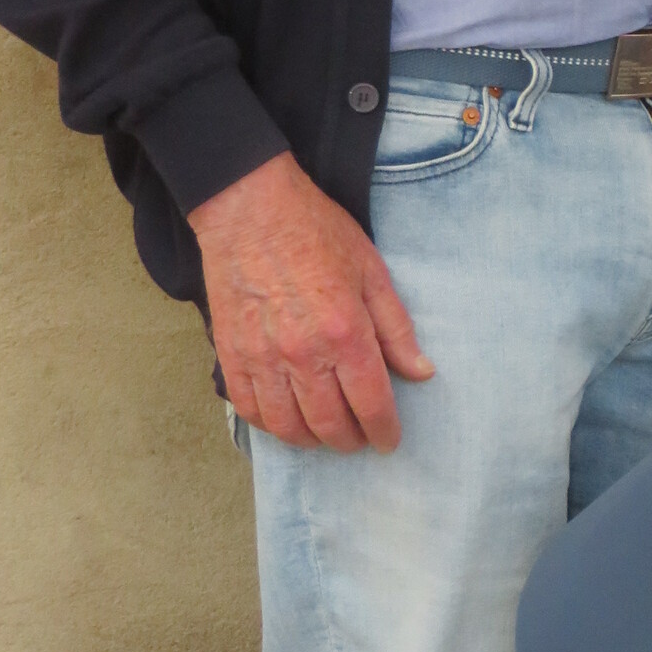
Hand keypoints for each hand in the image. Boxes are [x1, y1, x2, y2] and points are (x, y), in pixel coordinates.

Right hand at [191, 151, 433, 452]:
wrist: (251, 210)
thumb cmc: (317, 232)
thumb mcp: (372, 271)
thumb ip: (396, 328)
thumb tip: (421, 372)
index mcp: (345, 332)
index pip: (371, 403)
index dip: (384, 430)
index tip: (390, 441)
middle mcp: (303, 354)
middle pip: (330, 424)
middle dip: (351, 440)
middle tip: (361, 438)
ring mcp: (262, 358)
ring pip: (288, 426)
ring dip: (311, 440)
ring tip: (326, 435)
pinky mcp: (230, 354)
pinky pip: (249, 409)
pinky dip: (270, 425)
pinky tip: (286, 421)